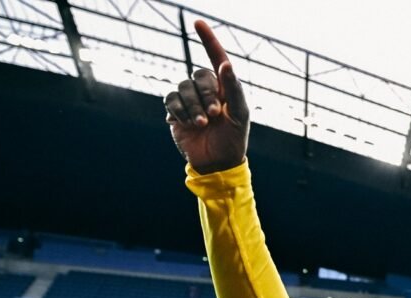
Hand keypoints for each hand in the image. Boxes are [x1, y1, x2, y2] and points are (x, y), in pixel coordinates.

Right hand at [164, 20, 249, 173]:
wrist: (217, 162)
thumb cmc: (233, 139)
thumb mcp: (240, 115)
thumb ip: (234, 89)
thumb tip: (226, 64)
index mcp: (225, 88)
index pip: (216, 58)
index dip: (208, 40)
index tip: (198, 23)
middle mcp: (206, 90)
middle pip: (198, 76)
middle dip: (206, 95)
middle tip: (214, 115)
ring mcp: (190, 100)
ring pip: (182, 87)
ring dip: (193, 107)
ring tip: (202, 124)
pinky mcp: (176, 111)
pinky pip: (170, 100)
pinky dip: (179, 112)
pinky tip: (188, 124)